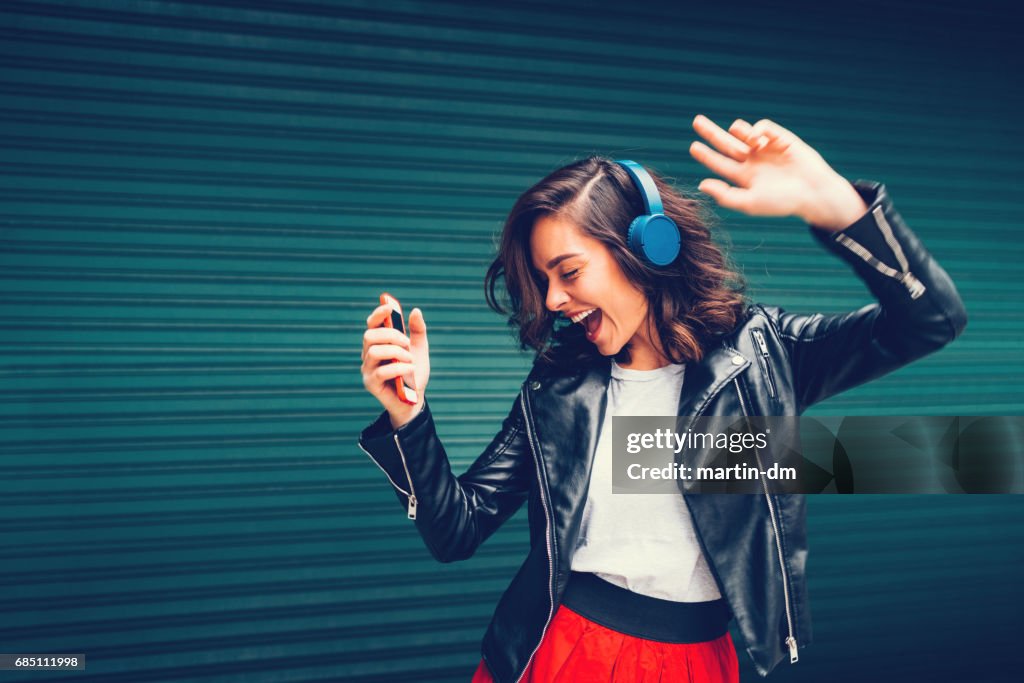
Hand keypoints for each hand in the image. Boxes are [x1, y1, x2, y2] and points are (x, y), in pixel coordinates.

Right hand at [361, 303, 430, 428]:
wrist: (415, 400)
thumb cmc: (414, 374)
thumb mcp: (419, 350)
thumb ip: (418, 331)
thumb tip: (415, 311)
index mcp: (378, 343)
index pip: (372, 324)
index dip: (378, 314)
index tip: (390, 307)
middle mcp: (369, 354)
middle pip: (370, 335)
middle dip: (391, 335)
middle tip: (408, 343)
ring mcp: (367, 369)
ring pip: (374, 351)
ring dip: (396, 352)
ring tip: (411, 360)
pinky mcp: (370, 384)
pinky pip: (381, 371)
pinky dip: (399, 368)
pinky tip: (411, 369)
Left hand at [689, 115, 867, 229]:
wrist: (812, 192)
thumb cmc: (782, 202)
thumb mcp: (750, 203)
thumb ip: (725, 195)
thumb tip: (702, 184)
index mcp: (744, 177)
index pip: (720, 163)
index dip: (706, 155)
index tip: (693, 146)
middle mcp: (752, 161)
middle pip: (726, 143)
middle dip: (711, 132)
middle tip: (696, 121)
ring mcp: (766, 148)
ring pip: (743, 132)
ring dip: (738, 130)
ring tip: (741, 137)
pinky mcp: (780, 138)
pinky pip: (763, 127)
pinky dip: (757, 129)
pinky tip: (758, 140)